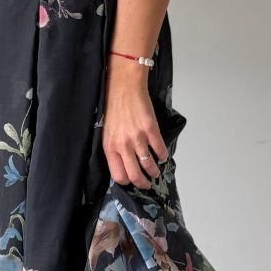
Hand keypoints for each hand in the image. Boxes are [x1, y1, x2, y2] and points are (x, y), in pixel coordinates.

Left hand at [102, 61, 168, 188]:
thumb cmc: (114, 108)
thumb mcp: (107, 132)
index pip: (118, 175)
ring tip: (156, 171)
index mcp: (109, 147)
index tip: (132, 181)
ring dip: (154, 171)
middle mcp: (123, 145)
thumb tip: (123, 164)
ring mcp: (137, 137)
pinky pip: (159, 149)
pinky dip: (163, 155)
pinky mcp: (150, 129)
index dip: (127, 182)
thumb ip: (113, 149)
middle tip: (147, 184)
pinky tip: (162, 156)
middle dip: (143, 183)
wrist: (124, 87)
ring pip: (148, 164)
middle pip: (134, 175)